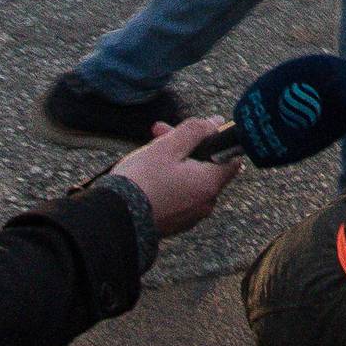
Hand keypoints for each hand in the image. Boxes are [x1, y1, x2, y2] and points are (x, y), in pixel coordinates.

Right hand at [110, 117, 239, 238]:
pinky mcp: (174, 223)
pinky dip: (168, 182)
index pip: (230, 157)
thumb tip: (216, 122)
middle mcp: (206, 203)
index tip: (192, 130)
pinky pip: (179, 195)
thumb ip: (196, 131)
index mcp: (210, 185)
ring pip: (189, 180)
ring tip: (147, 151)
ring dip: (173, 162)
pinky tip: (147, 174)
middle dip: (184, 146)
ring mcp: (190, 216)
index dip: (212, 138)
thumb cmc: (142, 182)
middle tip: (158, 133)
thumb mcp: (169, 147)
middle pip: (205, 167)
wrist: (115, 219)